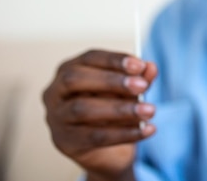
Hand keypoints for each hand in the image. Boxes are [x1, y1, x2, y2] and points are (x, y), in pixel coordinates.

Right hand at [42, 50, 157, 180]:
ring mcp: (56, 117)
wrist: (105, 149)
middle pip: (75, 79)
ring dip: (120, 109)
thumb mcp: (128, 91)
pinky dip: (124, 133)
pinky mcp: (65, 142)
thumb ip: (139, 79)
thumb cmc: (112, 108)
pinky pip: (95, 136)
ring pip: (82, 109)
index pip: (89, 58)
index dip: (114, 60)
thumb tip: (150, 67)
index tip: (140, 65)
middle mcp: (55, 91)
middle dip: (111, 81)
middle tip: (142, 86)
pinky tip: (145, 130)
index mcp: (69, 69)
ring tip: (149, 110)